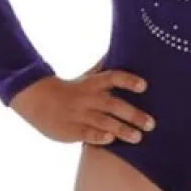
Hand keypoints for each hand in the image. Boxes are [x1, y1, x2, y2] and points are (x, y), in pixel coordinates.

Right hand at [8, 64, 155, 145]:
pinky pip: (85, 133)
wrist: (38, 101)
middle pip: (112, 104)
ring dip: (121, 129)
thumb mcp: (87, 77)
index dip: (128, 81)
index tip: (144, 86)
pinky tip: (110, 140)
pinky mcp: (70, 130)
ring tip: (138, 137)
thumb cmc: (71, 90)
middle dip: (133, 114)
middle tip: (151, 124)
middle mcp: (88, 98)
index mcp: (93, 84)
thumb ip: (106, 69)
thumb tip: (124, 49)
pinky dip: (98, 136)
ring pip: (102, 121)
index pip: (113, 78)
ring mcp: (79, 114)